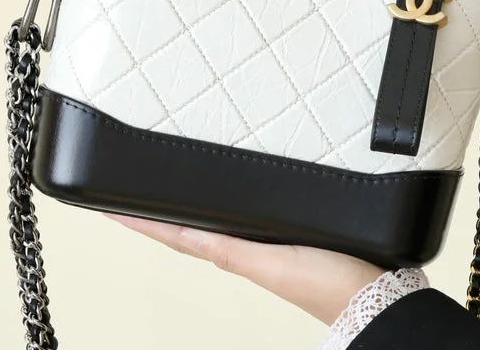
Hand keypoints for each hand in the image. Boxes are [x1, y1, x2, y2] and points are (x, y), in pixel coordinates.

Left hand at [106, 214, 383, 324]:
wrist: (373, 292)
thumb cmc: (327, 284)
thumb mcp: (269, 263)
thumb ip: (230, 250)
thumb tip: (186, 235)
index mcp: (232, 253)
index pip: (175, 233)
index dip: (141, 220)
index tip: (106, 203)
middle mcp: (242, 247)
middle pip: (188, 225)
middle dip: (156, 209)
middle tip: (123, 187)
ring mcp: (262, 242)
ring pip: (211, 220)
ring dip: (184, 207)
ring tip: (159, 189)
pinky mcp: (286, 236)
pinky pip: (239, 219)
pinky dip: (219, 209)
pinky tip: (220, 199)